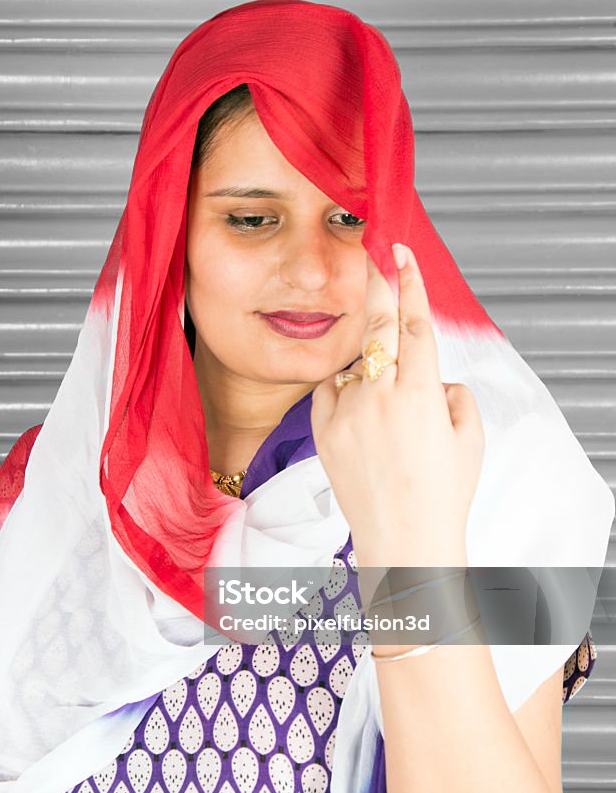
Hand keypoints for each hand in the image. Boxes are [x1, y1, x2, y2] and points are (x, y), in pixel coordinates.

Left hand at [310, 243, 484, 569]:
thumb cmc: (442, 493)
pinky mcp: (323, 432)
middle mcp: (380, 398)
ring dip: (371, 367)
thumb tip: (431, 379)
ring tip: (388, 414)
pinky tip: (361, 414)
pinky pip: (330, 391)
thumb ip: (453, 394)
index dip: (410, 283)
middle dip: (377, 284)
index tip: (402, 252)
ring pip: (356, 365)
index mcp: (421, 395)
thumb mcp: (470, 438)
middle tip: (372, 254)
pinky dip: (344, 390)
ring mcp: (347, 414)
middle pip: (377, 326)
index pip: (414, 324)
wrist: (402, 539)